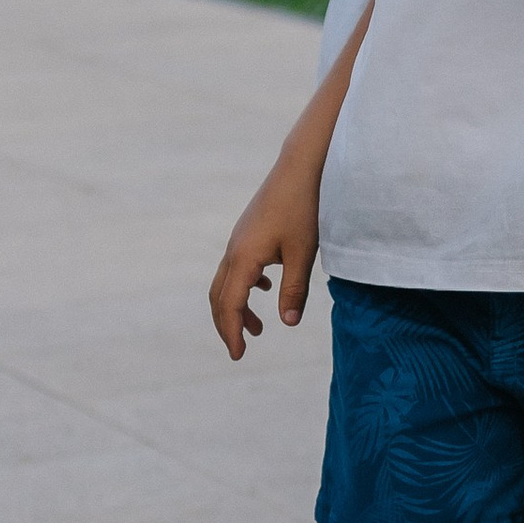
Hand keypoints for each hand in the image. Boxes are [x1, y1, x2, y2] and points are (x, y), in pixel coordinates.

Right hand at [208, 162, 320, 359]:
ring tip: (258, 326)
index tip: (238, 355)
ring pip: (227, 281)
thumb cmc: (304, 208)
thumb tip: (288, 323)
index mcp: (243, 258)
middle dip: (226, 324)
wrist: (300, 167)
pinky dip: (245, 285)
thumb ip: (295, 289)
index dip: (231, 333)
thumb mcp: (304, 253)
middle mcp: (234, 250)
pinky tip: (266, 287)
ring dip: (237, 306)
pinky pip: (237, 265)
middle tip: (240, 348)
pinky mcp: (249, 231)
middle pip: (219, 296)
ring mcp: (239, 239)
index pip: (230, 305)